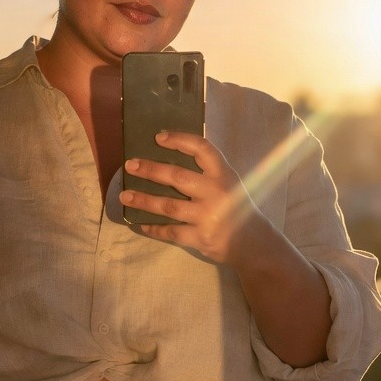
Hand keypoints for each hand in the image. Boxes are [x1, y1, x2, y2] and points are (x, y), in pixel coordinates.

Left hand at [119, 130, 262, 266]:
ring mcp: (207, 216)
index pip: (201, 149)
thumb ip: (208, 171)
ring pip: (169, 206)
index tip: (158, 137)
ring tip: (125, 195)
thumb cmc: (237, 207)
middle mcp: (215, 192)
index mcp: (223, 174)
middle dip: (151, 170)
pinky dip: (154, 228)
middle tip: (130, 165)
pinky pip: (171, 231)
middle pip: (177, 177)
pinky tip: (140, 224)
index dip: (179, 140)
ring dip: (144, 200)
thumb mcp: (230, 183)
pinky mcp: (200, 237)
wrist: (255, 243)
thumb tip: (171, 155)